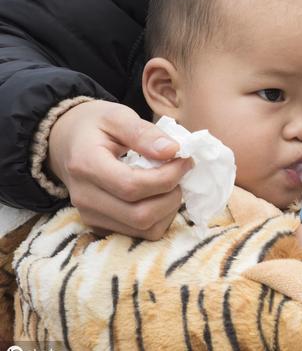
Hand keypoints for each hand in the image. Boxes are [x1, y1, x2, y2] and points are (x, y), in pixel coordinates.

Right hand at [48, 100, 192, 239]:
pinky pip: (142, 234)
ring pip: (145, 229)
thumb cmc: (95, 126)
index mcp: (86, 165)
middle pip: (141, 215)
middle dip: (172, 195)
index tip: (184, 160)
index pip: (132, 186)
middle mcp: (84, 197)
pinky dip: (161, 217)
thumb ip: (144, 132)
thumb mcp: (117, 116)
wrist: (66, 143)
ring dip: (169, 207)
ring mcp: (91, 215)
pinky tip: (160, 194)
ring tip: (170, 182)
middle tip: (180, 172)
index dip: (167, 176)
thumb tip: (172, 151)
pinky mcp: (100, 226)